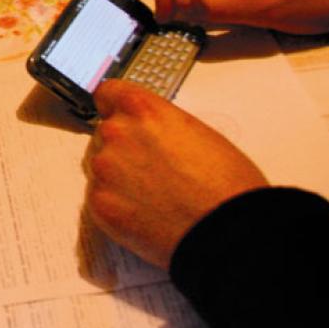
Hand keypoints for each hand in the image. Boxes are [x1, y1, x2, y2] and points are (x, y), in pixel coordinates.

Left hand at [85, 80, 267, 267]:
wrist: (229, 233)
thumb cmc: (227, 186)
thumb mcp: (198, 133)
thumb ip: (161, 125)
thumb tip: (150, 132)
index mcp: (142, 110)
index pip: (108, 93)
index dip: (113, 106)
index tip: (114, 113)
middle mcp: (117, 133)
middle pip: (106, 134)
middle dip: (123, 149)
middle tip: (151, 171)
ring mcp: (104, 169)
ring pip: (101, 167)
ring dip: (118, 178)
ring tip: (154, 197)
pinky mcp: (99, 203)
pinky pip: (99, 197)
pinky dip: (116, 205)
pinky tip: (146, 214)